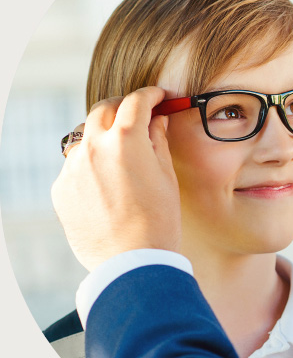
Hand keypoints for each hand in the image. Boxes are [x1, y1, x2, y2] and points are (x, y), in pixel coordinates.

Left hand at [51, 87, 181, 270]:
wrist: (132, 262)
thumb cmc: (159, 222)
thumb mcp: (167, 177)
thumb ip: (158, 141)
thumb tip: (157, 120)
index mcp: (126, 140)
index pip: (136, 101)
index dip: (150, 94)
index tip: (157, 97)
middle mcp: (94, 147)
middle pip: (103, 109)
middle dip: (122, 106)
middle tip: (136, 115)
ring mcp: (73, 168)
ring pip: (85, 135)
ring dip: (102, 135)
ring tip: (119, 152)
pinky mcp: (62, 188)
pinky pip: (75, 164)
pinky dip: (90, 163)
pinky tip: (106, 182)